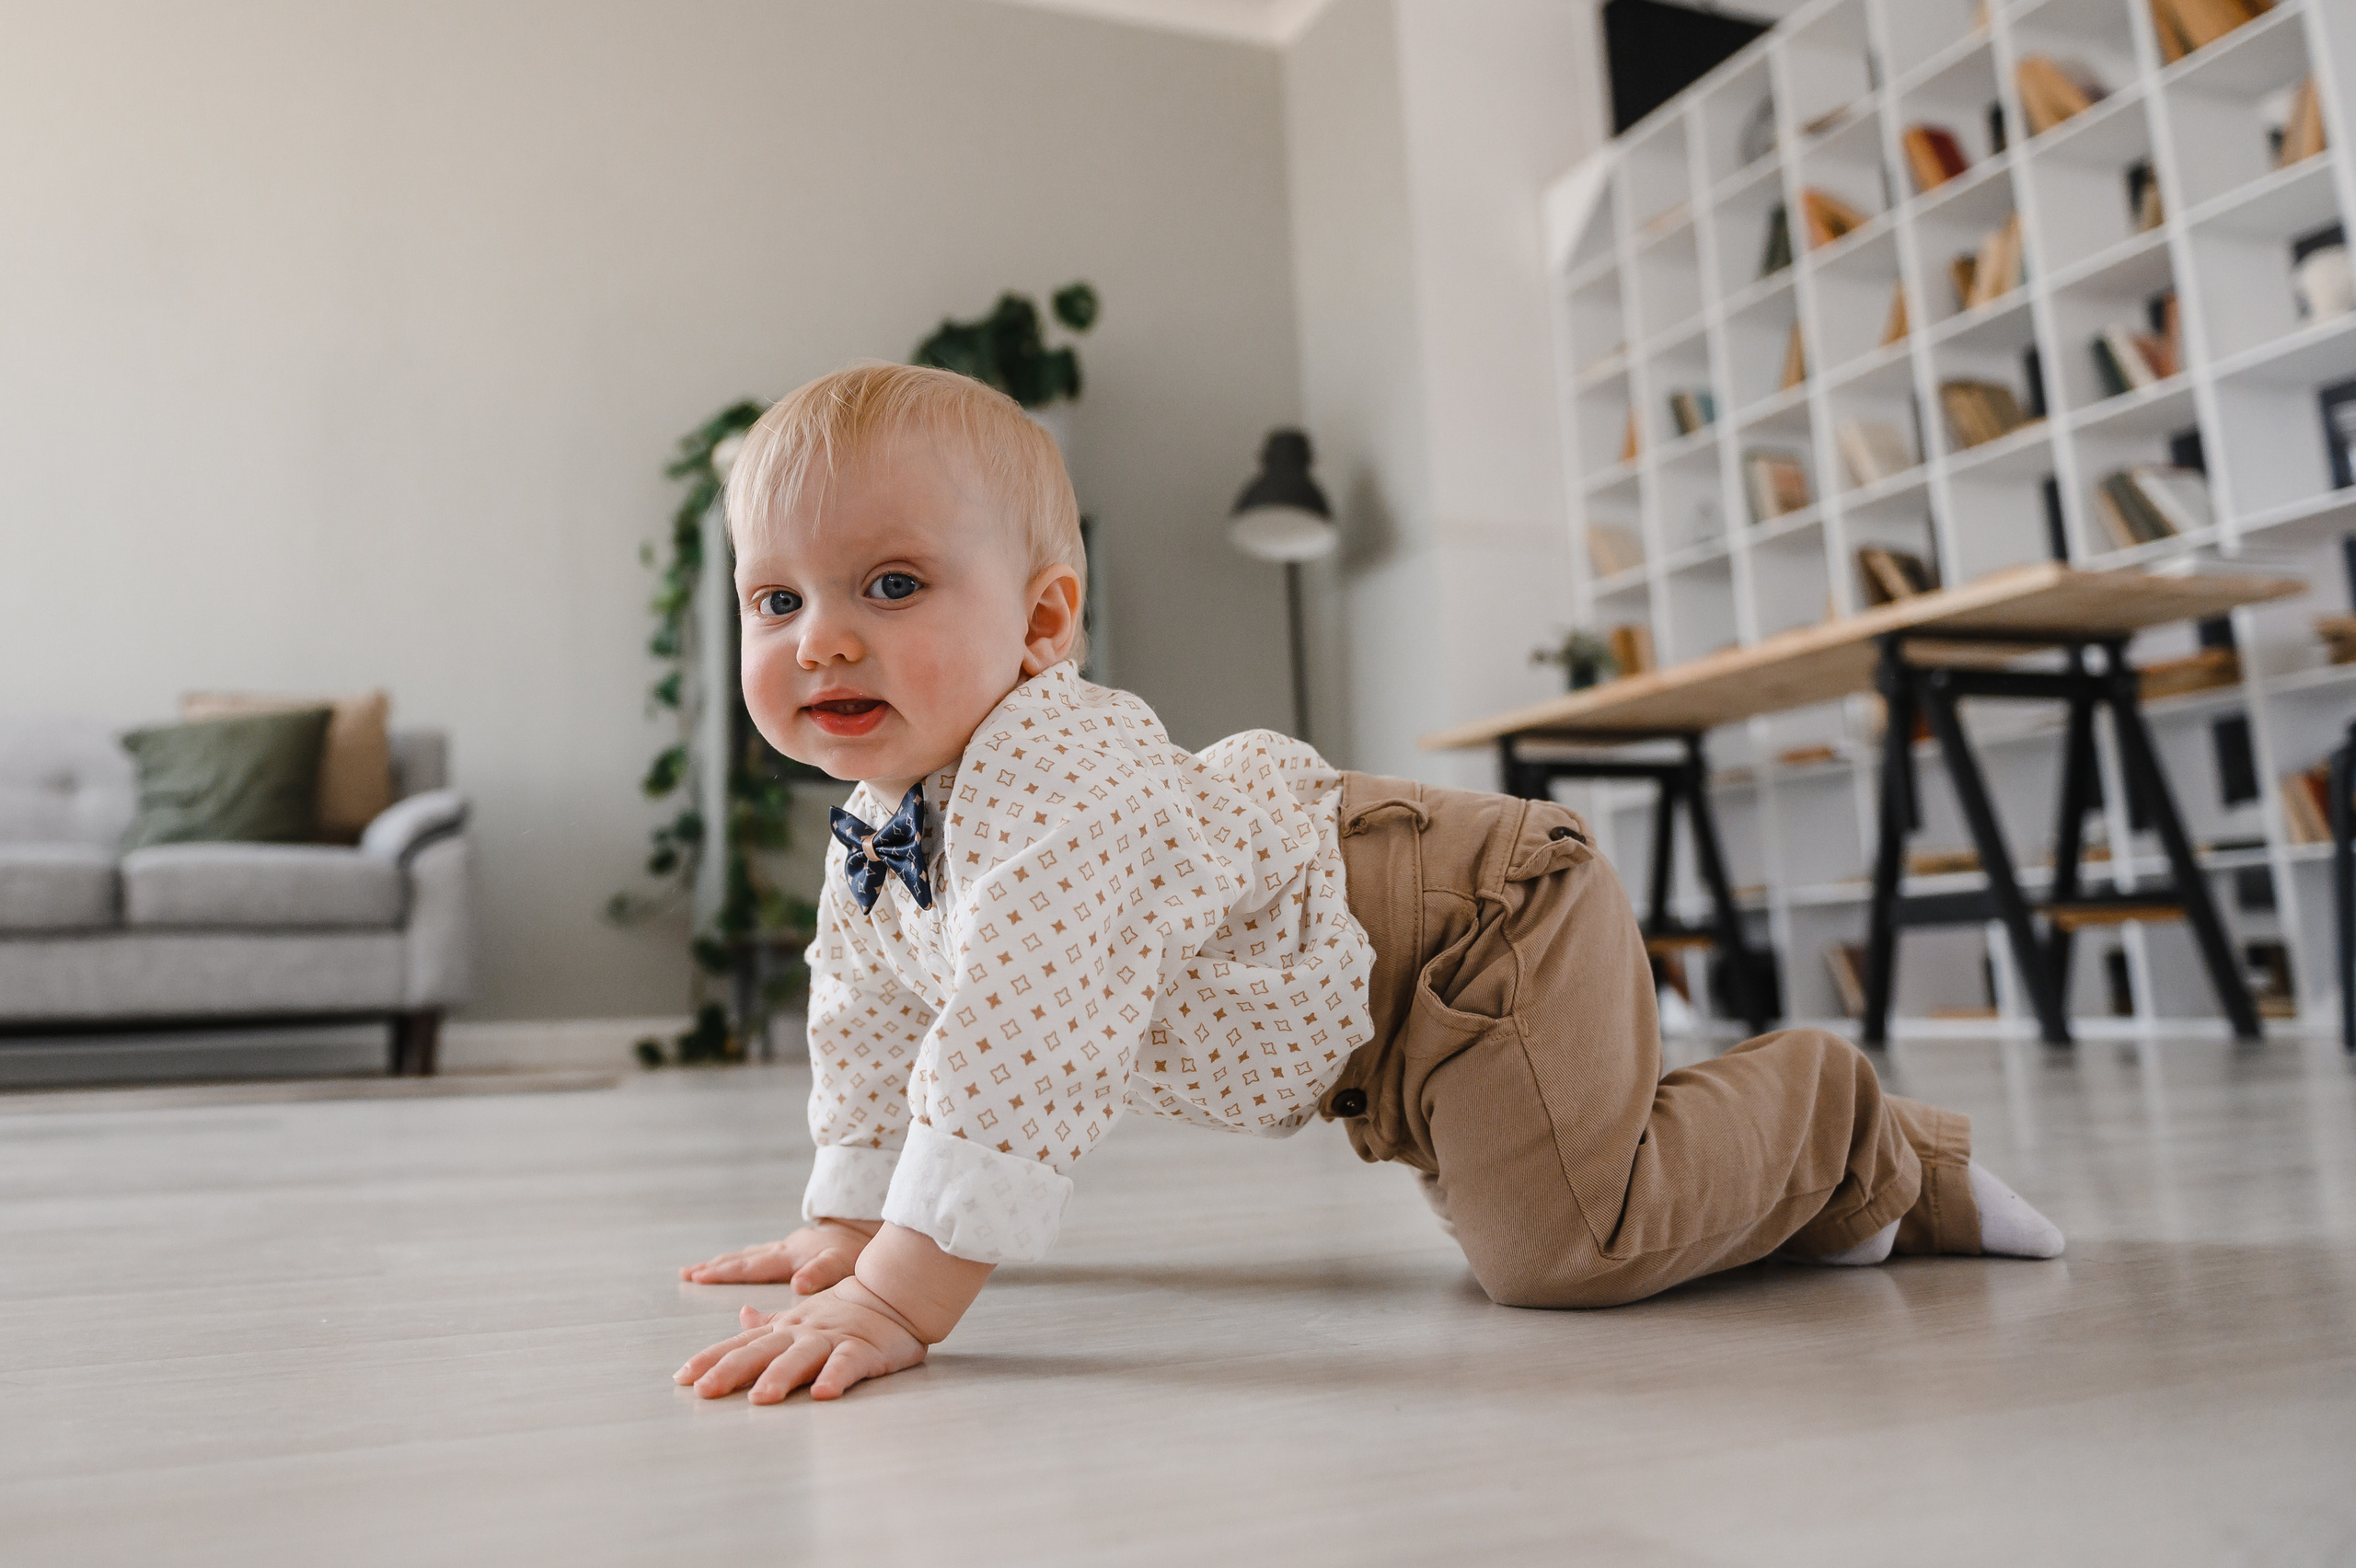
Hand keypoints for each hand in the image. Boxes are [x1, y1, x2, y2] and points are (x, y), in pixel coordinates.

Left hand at [673, 1281, 926, 1402]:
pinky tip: (823, 1394)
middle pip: (761, 1351)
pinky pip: (847, 1364)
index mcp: (784, 1329)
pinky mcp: (862, 1350)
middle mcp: (801, 1333)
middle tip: (705, 1391)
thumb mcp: (801, 1316)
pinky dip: (835, 1377)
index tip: (682, 1378)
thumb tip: (741, 1318)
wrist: (893, 1295)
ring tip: (760, 1398)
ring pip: (801, 1357)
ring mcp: (831, 1339)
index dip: (711, 1359)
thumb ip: (769, 1323)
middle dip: (730, 1370)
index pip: (741, 1345)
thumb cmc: (845, 1312)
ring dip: (780, 1375)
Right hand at [677, 1218, 877, 1290]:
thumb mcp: (843, 1262)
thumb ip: (820, 1272)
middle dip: (714, 1268)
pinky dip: (742, 1261)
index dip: (722, 1274)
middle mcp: (784, 1250)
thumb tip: (797, 1286)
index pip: (750, 1267)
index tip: (696, 1278)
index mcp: (790, 1256)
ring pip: (749, 1255)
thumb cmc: (857, 1249)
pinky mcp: (796, 1248)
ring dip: (724, 1263)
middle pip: (743, 1259)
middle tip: (686, 1274)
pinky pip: (761, 1256)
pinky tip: (738, 1265)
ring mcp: (788, 1247)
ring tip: (698, 1271)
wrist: (868, 1226)